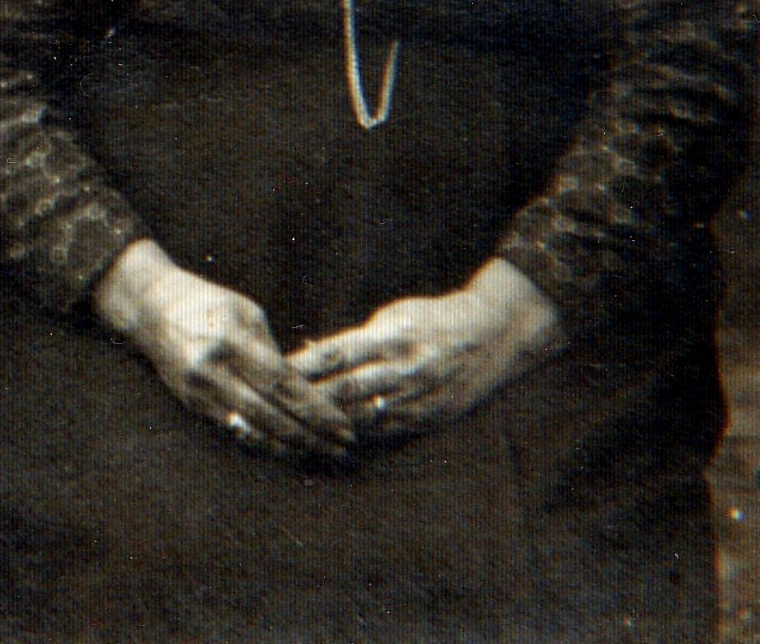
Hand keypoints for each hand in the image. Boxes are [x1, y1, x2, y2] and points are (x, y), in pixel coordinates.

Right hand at [96, 240, 353, 459]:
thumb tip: (299, 388)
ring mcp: (199, 389)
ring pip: (252, 429)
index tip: (343, 426)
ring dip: (289, 446)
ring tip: (320, 453)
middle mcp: (213, 369)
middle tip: (343, 449)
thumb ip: (272, 351)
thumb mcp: (246, 312)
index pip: (283, 385)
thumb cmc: (207, 303)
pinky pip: (232, 429)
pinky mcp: (190, 402)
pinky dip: (261, 441)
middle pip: (271, 414)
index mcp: (232, 340)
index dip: (317, 410)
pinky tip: (284, 448)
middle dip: (311, 435)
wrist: (150, 308)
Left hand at [288, 259, 565, 438]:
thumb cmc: (432, 319)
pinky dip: (353, 437)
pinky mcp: (426, 418)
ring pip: (359, 417)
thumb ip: (353, 339)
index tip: (269, 373)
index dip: (301, 367)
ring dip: (323, 427)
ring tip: (288, 432)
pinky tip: (326, 444)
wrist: (493, 335)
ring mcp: (415, 397)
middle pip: (342, 391)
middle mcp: (402, 369)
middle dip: (304, 402)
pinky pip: (382, 432)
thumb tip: (309, 352)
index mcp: (390, 336)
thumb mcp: (392, 315)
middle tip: (266, 408)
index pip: (335, 354)